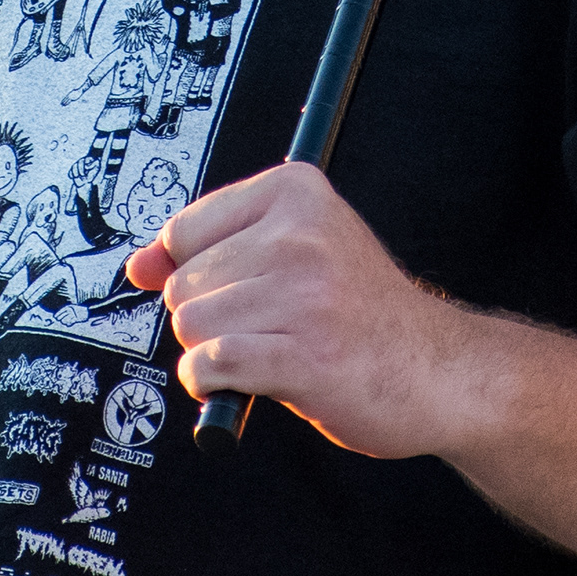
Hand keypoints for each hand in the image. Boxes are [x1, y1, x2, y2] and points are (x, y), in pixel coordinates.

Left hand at [125, 162, 486, 458]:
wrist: (439, 370)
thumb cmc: (364, 315)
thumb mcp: (296, 255)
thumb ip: (215, 250)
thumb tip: (138, 265)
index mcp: (296, 192)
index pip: (184, 231)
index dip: (197, 274)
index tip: (236, 291)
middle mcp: (298, 235)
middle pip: (183, 283)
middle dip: (210, 316)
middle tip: (267, 326)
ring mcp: (301, 294)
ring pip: (191, 325)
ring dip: (215, 352)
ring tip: (268, 350)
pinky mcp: (301, 355)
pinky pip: (210, 364)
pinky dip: (213, 382)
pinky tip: (248, 380)